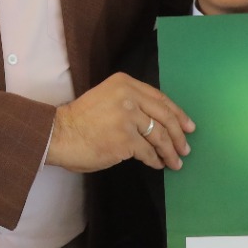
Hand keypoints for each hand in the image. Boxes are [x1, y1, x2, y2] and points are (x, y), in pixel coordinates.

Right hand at [47, 73, 194, 172]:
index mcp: (124, 83)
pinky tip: (157, 165)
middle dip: (179, 135)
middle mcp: (128, 97)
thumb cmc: (80, 119)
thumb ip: (130, 102)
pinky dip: (155, 160)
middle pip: (165, 117)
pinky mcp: (126, 140)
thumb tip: (157, 121)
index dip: (177, 114)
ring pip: (159, 136)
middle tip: (185, 148)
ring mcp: (128, 118)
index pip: (160, 98)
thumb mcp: (106, 98)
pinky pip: (148, 152)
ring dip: (170, 151)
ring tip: (175, 162)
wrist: (59, 134)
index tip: (187, 126)